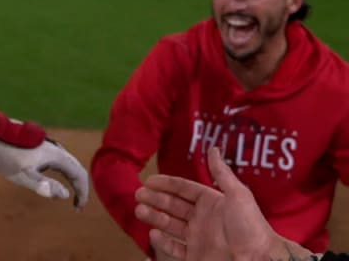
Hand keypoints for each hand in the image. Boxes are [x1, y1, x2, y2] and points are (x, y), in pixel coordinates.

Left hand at [0, 133, 89, 208]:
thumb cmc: (6, 158)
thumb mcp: (23, 175)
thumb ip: (44, 186)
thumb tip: (65, 194)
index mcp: (56, 154)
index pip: (79, 174)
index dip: (83, 192)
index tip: (78, 208)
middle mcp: (55, 148)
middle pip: (76, 168)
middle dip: (80, 187)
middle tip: (76, 206)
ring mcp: (49, 146)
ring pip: (68, 164)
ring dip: (72, 180)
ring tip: (69, 197)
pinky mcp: (41, 147)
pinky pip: (59, 162)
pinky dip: (63, 174)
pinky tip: (54, 182)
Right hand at [135, 146, 312, 259]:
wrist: (257, 259)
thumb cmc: (250, 226)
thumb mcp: (238, 194)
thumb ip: (221, 172)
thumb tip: (213, 148)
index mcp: (211, 203)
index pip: (184, 190)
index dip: (166, 184)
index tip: (149, 180)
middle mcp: (202, 219)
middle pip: (173, 206)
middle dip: (155, 199)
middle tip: (139, 195)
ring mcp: (198, 238)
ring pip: (169, 225)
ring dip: (154, 217)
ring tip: (140, 211)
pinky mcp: (195, 257)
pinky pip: (175, 248)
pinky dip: (163, 242)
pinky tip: (153, 234)